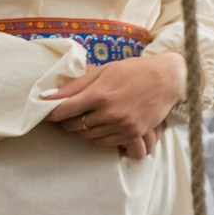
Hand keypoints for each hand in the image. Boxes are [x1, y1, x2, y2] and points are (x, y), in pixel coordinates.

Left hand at [43, 52, 185, 158]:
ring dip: (82, 130)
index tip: (47, 113)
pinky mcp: (132, 134)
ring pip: (88, 136)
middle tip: (69, 114)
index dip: (52, 113)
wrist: (166, 79)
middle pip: (74, 126)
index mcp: (99, 94)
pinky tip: (101, 125)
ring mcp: (122, 125)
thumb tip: (47, 96)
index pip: (64, 111)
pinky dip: (98, 137)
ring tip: (87, 118)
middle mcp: (110, 112)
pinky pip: (105, 143)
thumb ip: (75, 85)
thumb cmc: (133, 71)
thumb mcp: (103, 71)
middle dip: (67, 122)